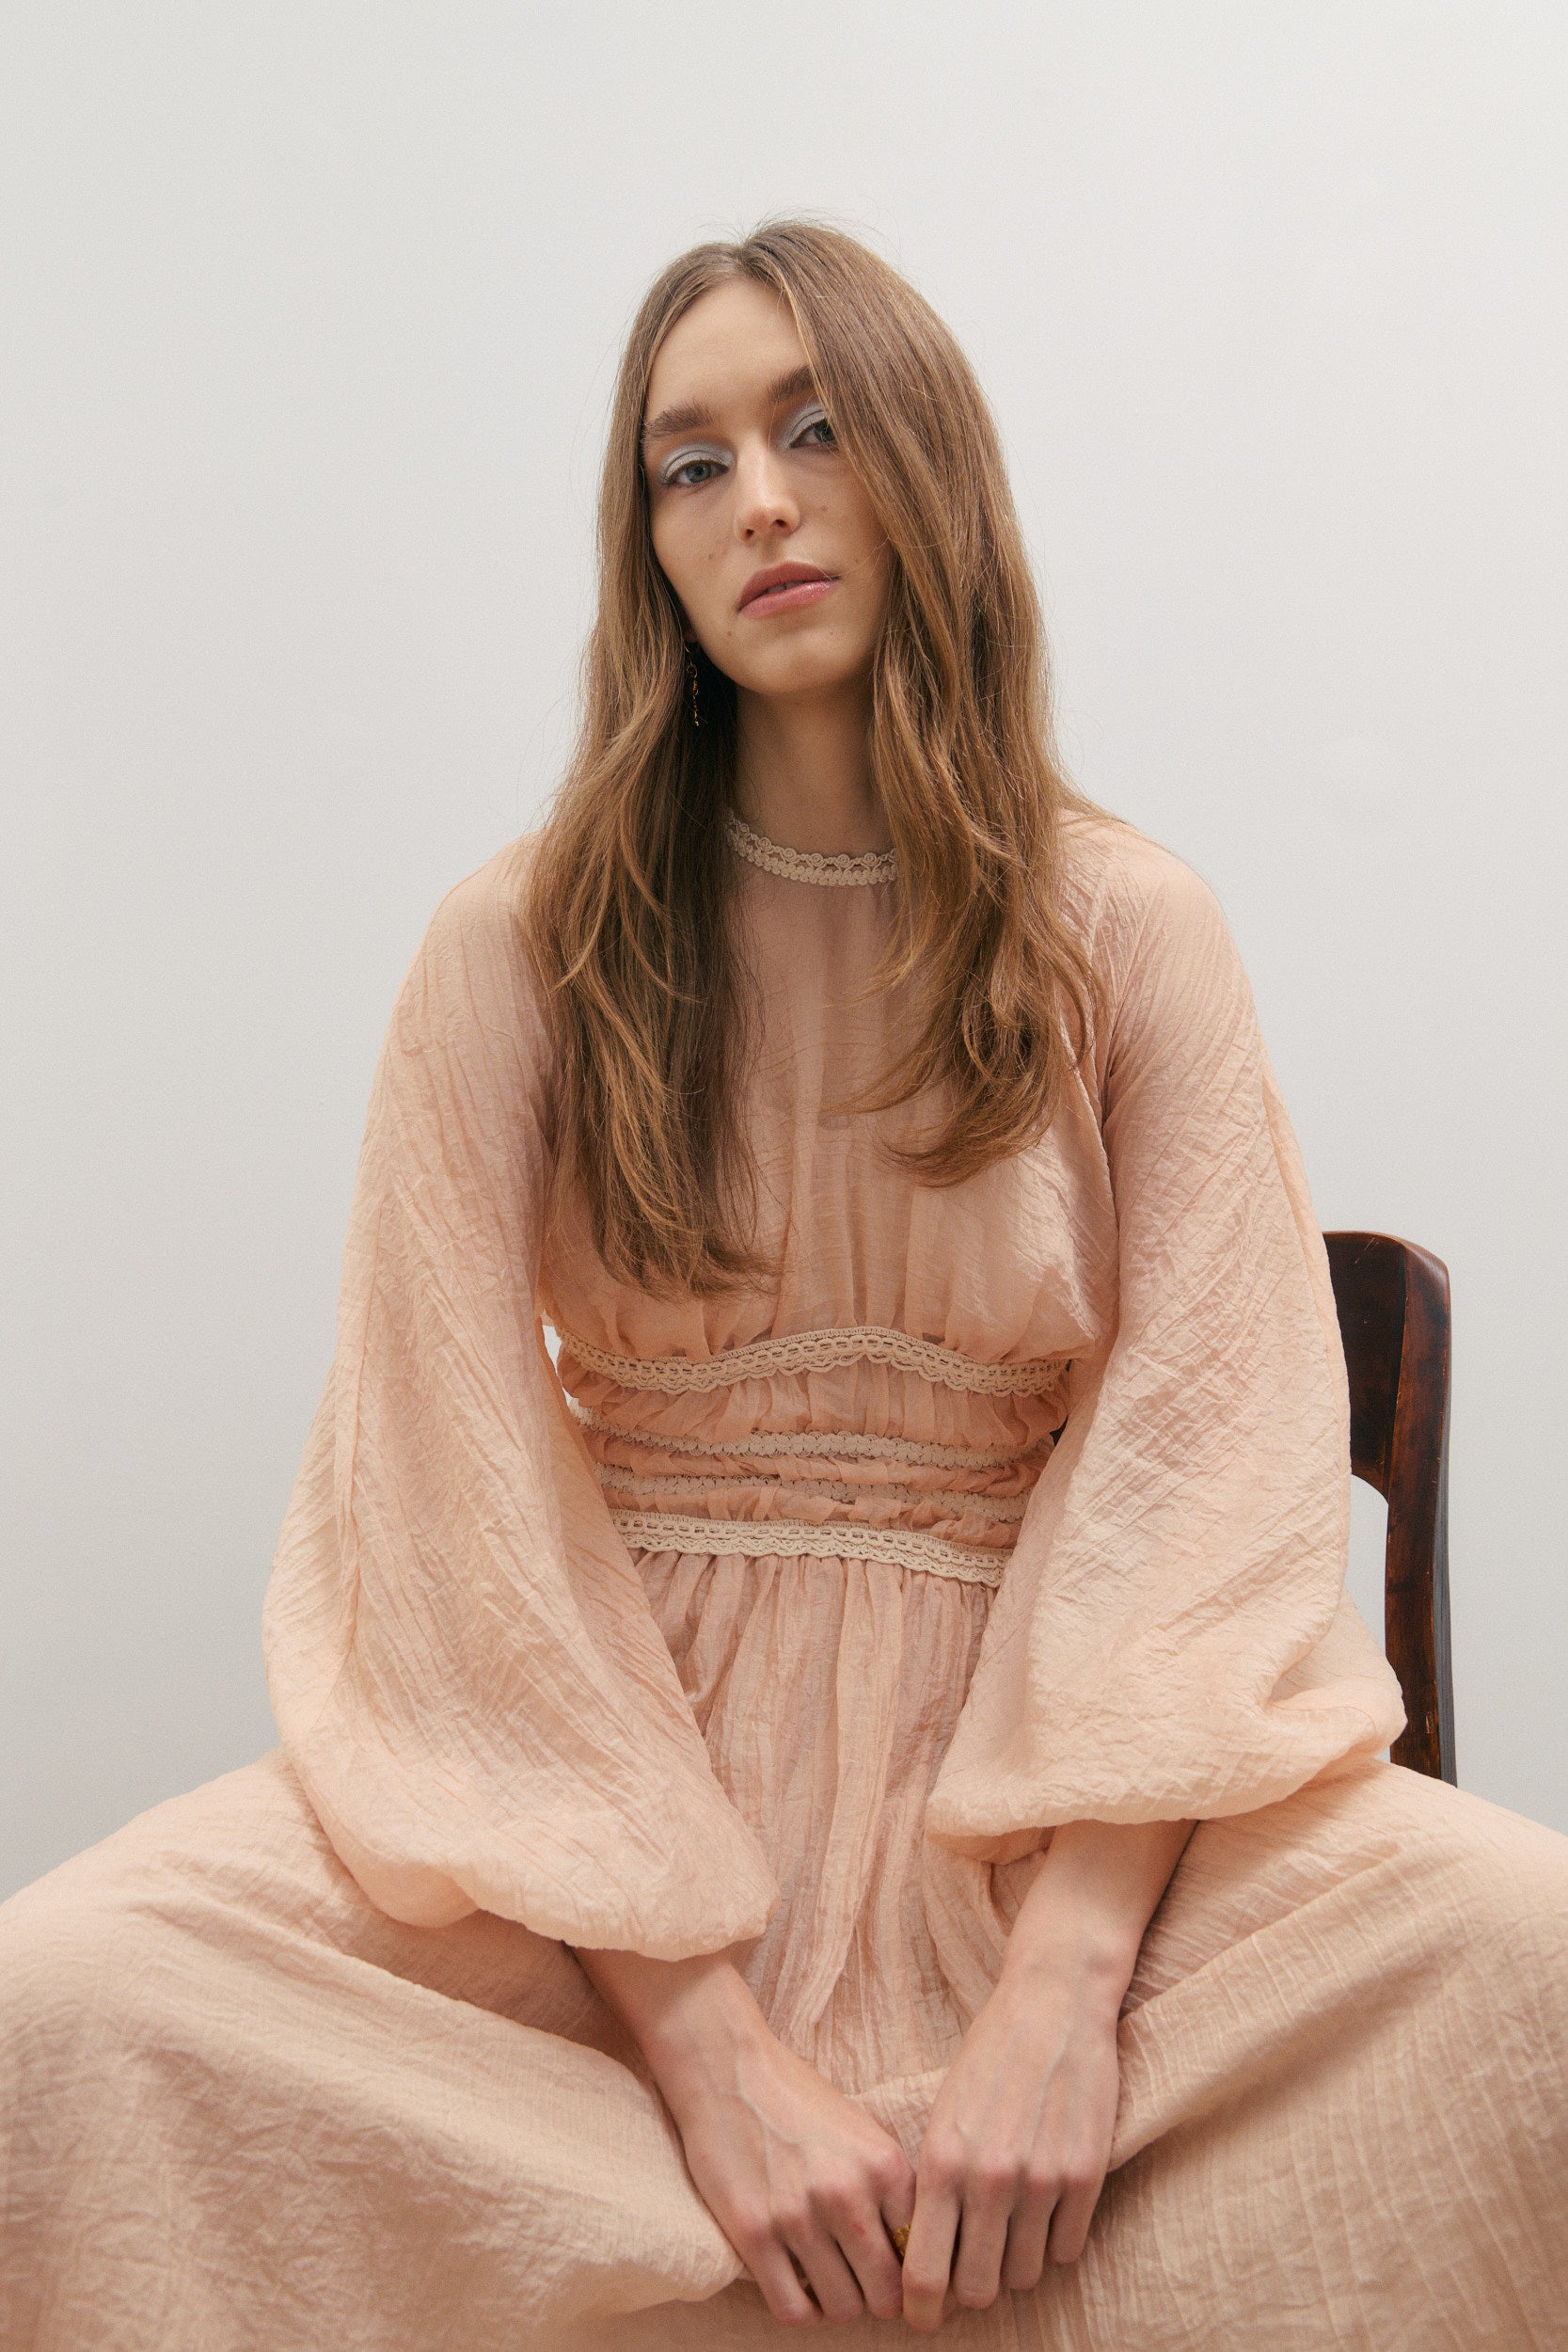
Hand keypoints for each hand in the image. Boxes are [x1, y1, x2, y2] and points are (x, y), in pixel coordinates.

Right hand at [576, 1946, 912, 2326]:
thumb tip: (914, 2256)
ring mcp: (799, 2216)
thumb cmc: (799, 2101)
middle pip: (887, 2295)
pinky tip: (796, 2283)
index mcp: (885, 2166)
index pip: (922, 2255)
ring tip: (826, 2279)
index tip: (896, 2275)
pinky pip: (792, 2311)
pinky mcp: (754, 2234)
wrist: (730, 2068)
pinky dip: (800, 2309)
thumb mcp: (863, 2134)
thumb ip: (890, 2190)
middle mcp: (847, 2193)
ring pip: (842, 2310)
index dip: (911, 2273)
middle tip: (862, 2284)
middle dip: (878, 2298)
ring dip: (837, 2303)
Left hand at [900, 1950, 1120, 2330]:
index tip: (925, 2316)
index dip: (922, 2309)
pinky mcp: (1085, 2175)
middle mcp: (989, 2179)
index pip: (923, 2274)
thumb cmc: (989, 2056)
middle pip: (976, 2289)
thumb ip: (936, 2185)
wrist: (1052, 2003)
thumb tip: (927, 2256)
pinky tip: (1046, 2207)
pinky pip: (1067, 2249)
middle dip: (972, 2288)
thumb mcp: (944, 2115)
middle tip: (973, 2268)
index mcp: (941, 2163)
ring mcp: (1041, 2180)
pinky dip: (1055, 2240)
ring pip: (1023, 2275)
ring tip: (1011, 2227)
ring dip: (1015, 2262)